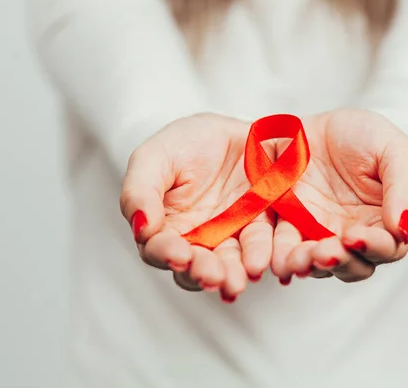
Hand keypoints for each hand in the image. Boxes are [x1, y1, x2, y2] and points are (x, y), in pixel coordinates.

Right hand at [119, 113, 274, 300]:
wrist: (230, 129)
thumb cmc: (185, 144)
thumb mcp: (153, 158)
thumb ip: (139, 192)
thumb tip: (142, 229)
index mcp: (167, 228)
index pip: (161, 250)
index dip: (167, 254)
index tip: (178, 254)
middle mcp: (200, 240)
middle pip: (199, 266)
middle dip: (206, 273)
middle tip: (213, 277)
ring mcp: (234, 234)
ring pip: (234, 262)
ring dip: (235, 273)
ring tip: (241, 276)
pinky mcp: (264, 225)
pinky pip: (268, 243)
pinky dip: (267, 254)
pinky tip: (265, 261)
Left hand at [270, 109, 407, 283]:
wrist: (313, 123)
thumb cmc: (363, 135)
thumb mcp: (395, 150)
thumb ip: (405, 188)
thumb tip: (403, 229)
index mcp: (385, 222)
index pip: (387, 248)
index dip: (374, 247)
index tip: (355, 236)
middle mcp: (353, 235)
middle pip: (352, 265)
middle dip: (339, 262)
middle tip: (325, 252)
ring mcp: (319, 234)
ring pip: (317, 264)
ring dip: (307, 264)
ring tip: (297, 259)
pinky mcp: (288, 227)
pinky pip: (284, 250)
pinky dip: (281, 256)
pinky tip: (278, 258)